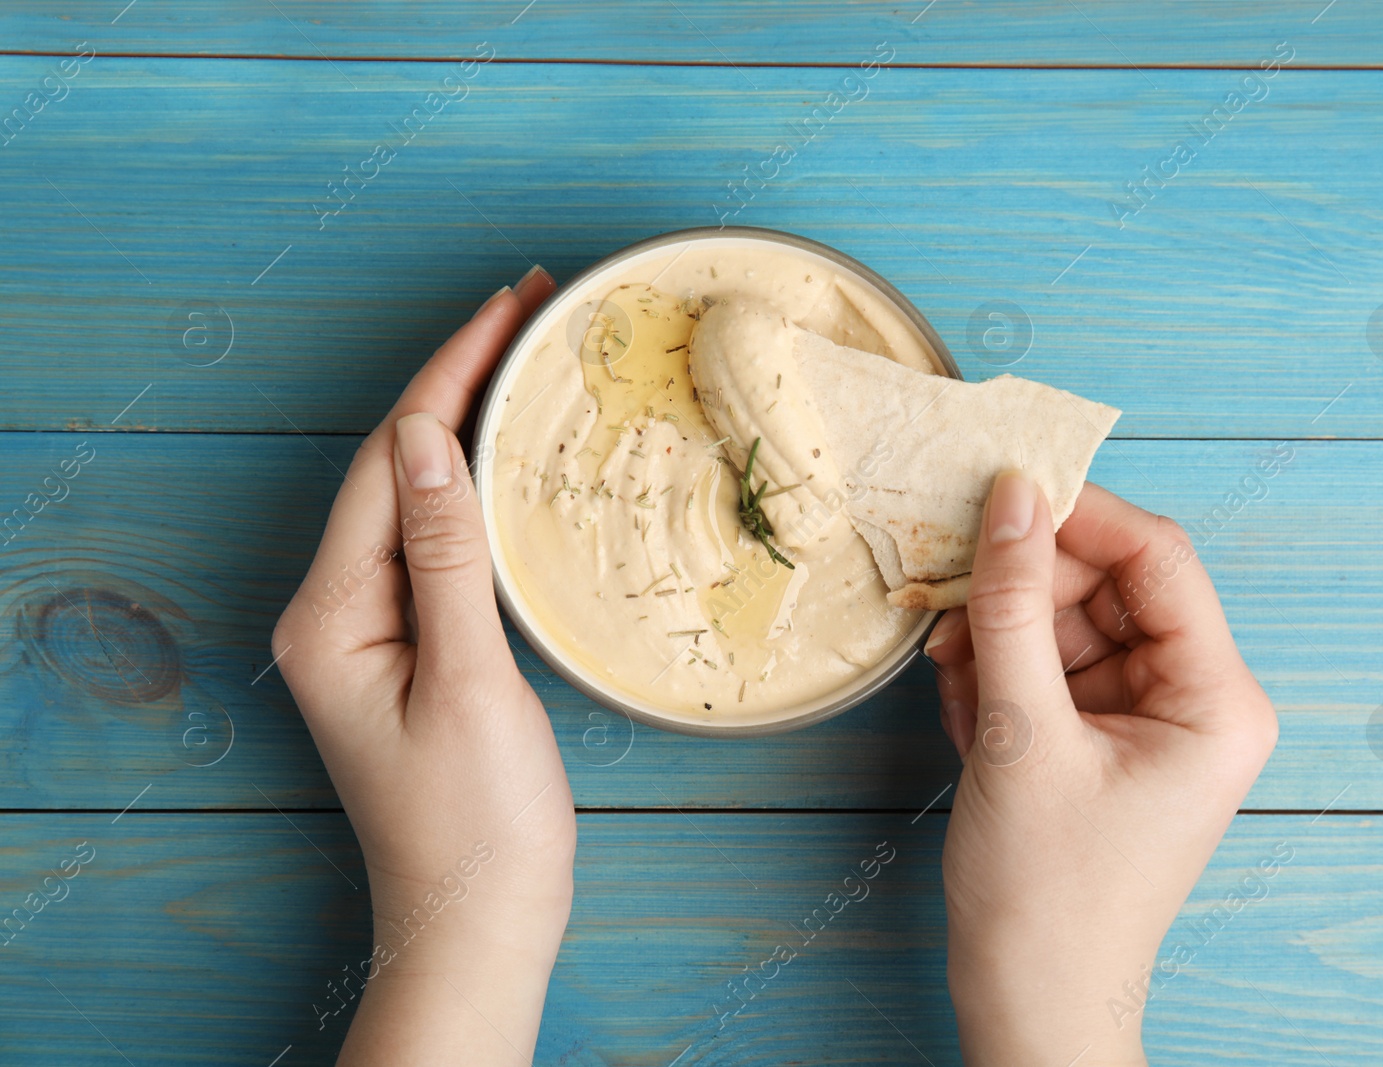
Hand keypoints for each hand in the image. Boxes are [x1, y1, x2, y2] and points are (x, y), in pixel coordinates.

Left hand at [272, 269, 576, 1065]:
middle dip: (456, 379)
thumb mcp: (466, 681)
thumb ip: (442, 555)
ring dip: (465, 422)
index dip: (448, 372)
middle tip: (528, 307)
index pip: (388, 459)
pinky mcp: (406, 647)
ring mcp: (368, 629)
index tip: (509, 305)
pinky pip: (434, 540)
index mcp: (331, 612)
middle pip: (392, 465)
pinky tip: (508, 456)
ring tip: (523, 357)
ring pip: (414, 497)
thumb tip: (420, 437)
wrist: (477, 922)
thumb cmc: (477, 822)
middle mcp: (333, 610)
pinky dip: (472, 485)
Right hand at [924, 474, 1276, 1064]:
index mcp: (1218, 699)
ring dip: (999, 632)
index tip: (998, 490)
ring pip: (1068, 623)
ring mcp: (1147, 719)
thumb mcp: (1020, 733)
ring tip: (948, 668)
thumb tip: (1011, 496)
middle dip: (1024, 585)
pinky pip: (1050, 667)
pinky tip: (963, 706)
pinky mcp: (1102, 739)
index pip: (1158, 559)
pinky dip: (999, 671)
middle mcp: (1196, 699)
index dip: (1079, 515)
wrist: (1030, 1000)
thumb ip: (1012, 606)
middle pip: (1108, 585)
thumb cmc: (1046, 892)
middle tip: (950, 593)